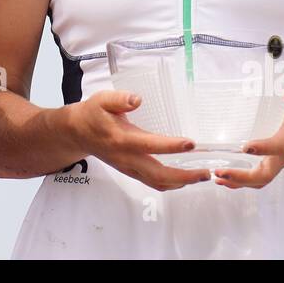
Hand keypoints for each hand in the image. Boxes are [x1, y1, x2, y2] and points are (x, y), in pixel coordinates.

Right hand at [68, 90, 213, 191]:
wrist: (77, 133)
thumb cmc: (92, 114)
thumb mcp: (102, 100)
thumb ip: (120, 99)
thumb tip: (137, 99)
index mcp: (122, 139)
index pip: (150, 145)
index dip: (171, 146)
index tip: (191, 143)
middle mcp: (127, 158)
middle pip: (159, 175)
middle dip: (185, 176)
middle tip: (206, 172)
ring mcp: (129, 168)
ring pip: (158, 183)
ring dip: (181, 182)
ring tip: (201, 176)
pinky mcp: (131, 171)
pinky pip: (153, 183)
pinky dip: (171, 183)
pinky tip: (184, 178)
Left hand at [211, 80, 283, 188]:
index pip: (279, 146)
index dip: (264, 149)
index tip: (246, 147)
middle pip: (265, 174)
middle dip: (242, 176)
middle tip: (220, 171)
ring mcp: (277, 161)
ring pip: (258, 180)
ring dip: (237, 182)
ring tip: (216, 177)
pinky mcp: (271, 161)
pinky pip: (256, 177)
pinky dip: (239, 181)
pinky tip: (223, 178)